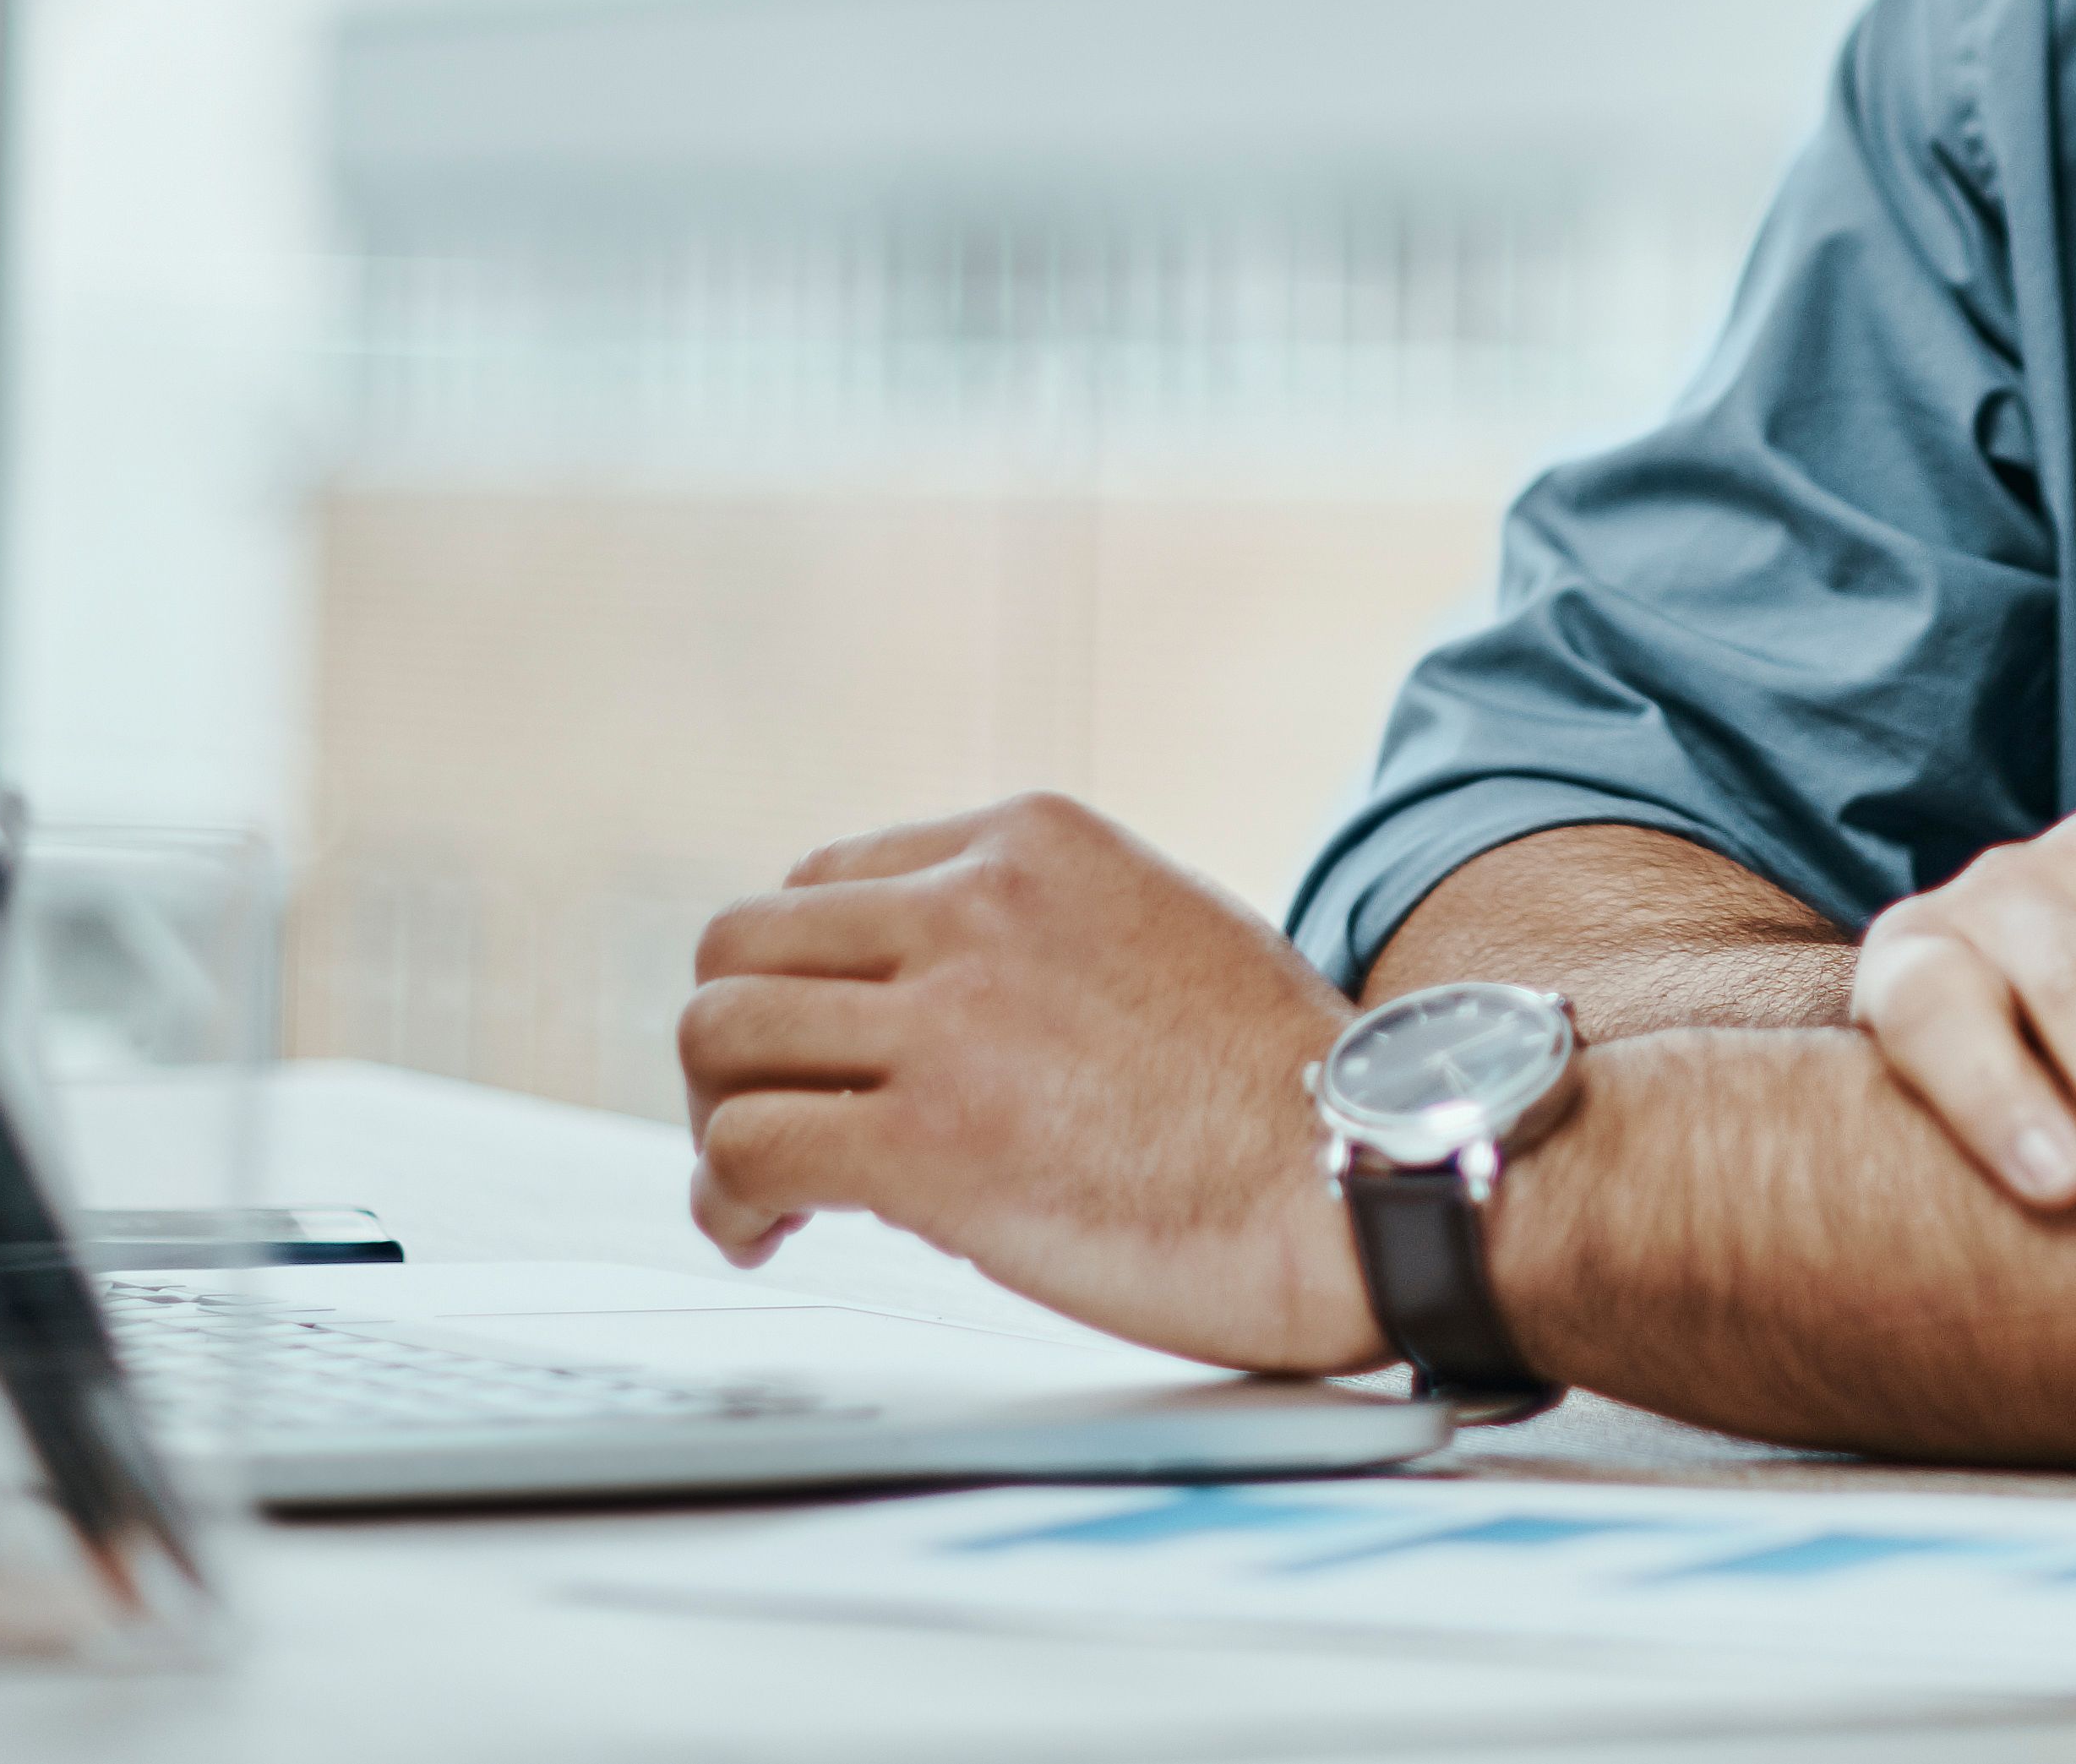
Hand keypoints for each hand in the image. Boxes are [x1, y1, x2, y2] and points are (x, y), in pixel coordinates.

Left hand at [679, 792, 1378, 1374]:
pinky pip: (745, 1148)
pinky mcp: (925, 1146)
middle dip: (740, 1043)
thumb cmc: (1284, 1091)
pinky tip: (768, 1232)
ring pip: (719, 1032)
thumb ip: (1040, 938)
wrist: (1356, 1182)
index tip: (825, 1055)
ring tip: (762, 1190)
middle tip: (772, 1121)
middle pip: (746, 942)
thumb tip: (935, 1005)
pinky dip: (729, 1198)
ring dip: (721, 1118)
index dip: (807, 981)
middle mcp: (974, 906)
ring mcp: (945, 1021)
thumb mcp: (1162, 930)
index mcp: (1032, 843)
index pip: (828, 880)